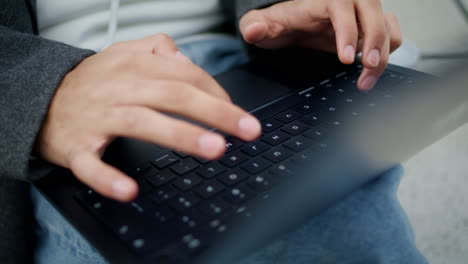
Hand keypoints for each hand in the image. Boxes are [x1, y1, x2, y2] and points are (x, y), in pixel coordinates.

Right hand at [37, 34, 260, 201]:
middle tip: (247, 129)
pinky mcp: (76, 147)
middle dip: (215, 112)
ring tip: (214, 149)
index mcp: (133, 67)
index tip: (238, 113)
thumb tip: (186, 58)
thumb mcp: (122, 53)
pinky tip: (129, 189)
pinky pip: (91, 164)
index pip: (185, 75)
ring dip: (180, 136)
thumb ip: (156, 49)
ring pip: (142, 123)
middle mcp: (119, 89)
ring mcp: (97, 118)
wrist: (38, 100)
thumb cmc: (90, 81)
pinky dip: (108, 177)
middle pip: (173, 95)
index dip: (216, 93)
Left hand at [239, 0, 402, 89]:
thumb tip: (252, 30)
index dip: (348, 32)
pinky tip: (370, 71)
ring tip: (366, 79)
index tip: (347, 58)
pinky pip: (391, 34)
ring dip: (383, 53)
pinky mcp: (371, 26)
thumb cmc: (282, 24)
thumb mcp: (265, 25)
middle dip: (375, 43)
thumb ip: (256, 26)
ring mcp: (362, 14)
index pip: (342, 8)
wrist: (294, 25)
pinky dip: (388, 53)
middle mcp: (348, 3)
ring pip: (387, 26)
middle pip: (374, 14)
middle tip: (367, 69)